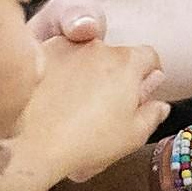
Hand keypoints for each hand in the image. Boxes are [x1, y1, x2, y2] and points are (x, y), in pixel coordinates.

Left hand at [12, 20, 172, 186]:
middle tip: (107, 106)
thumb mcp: (132, 136)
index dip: (148, 75)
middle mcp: (97, 47)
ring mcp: (65, 48)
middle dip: (115, 75)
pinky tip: (52, 101)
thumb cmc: (86, 142)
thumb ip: (151, 115)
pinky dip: (57, 74)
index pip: (149, 57)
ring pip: (84, 57)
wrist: (32, 143)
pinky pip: (56, 60)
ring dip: (85, 73)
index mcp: (126, 63)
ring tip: (74, 106)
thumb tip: (159, 106)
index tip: (141, 91)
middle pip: (115, 56)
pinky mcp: (37, 56)